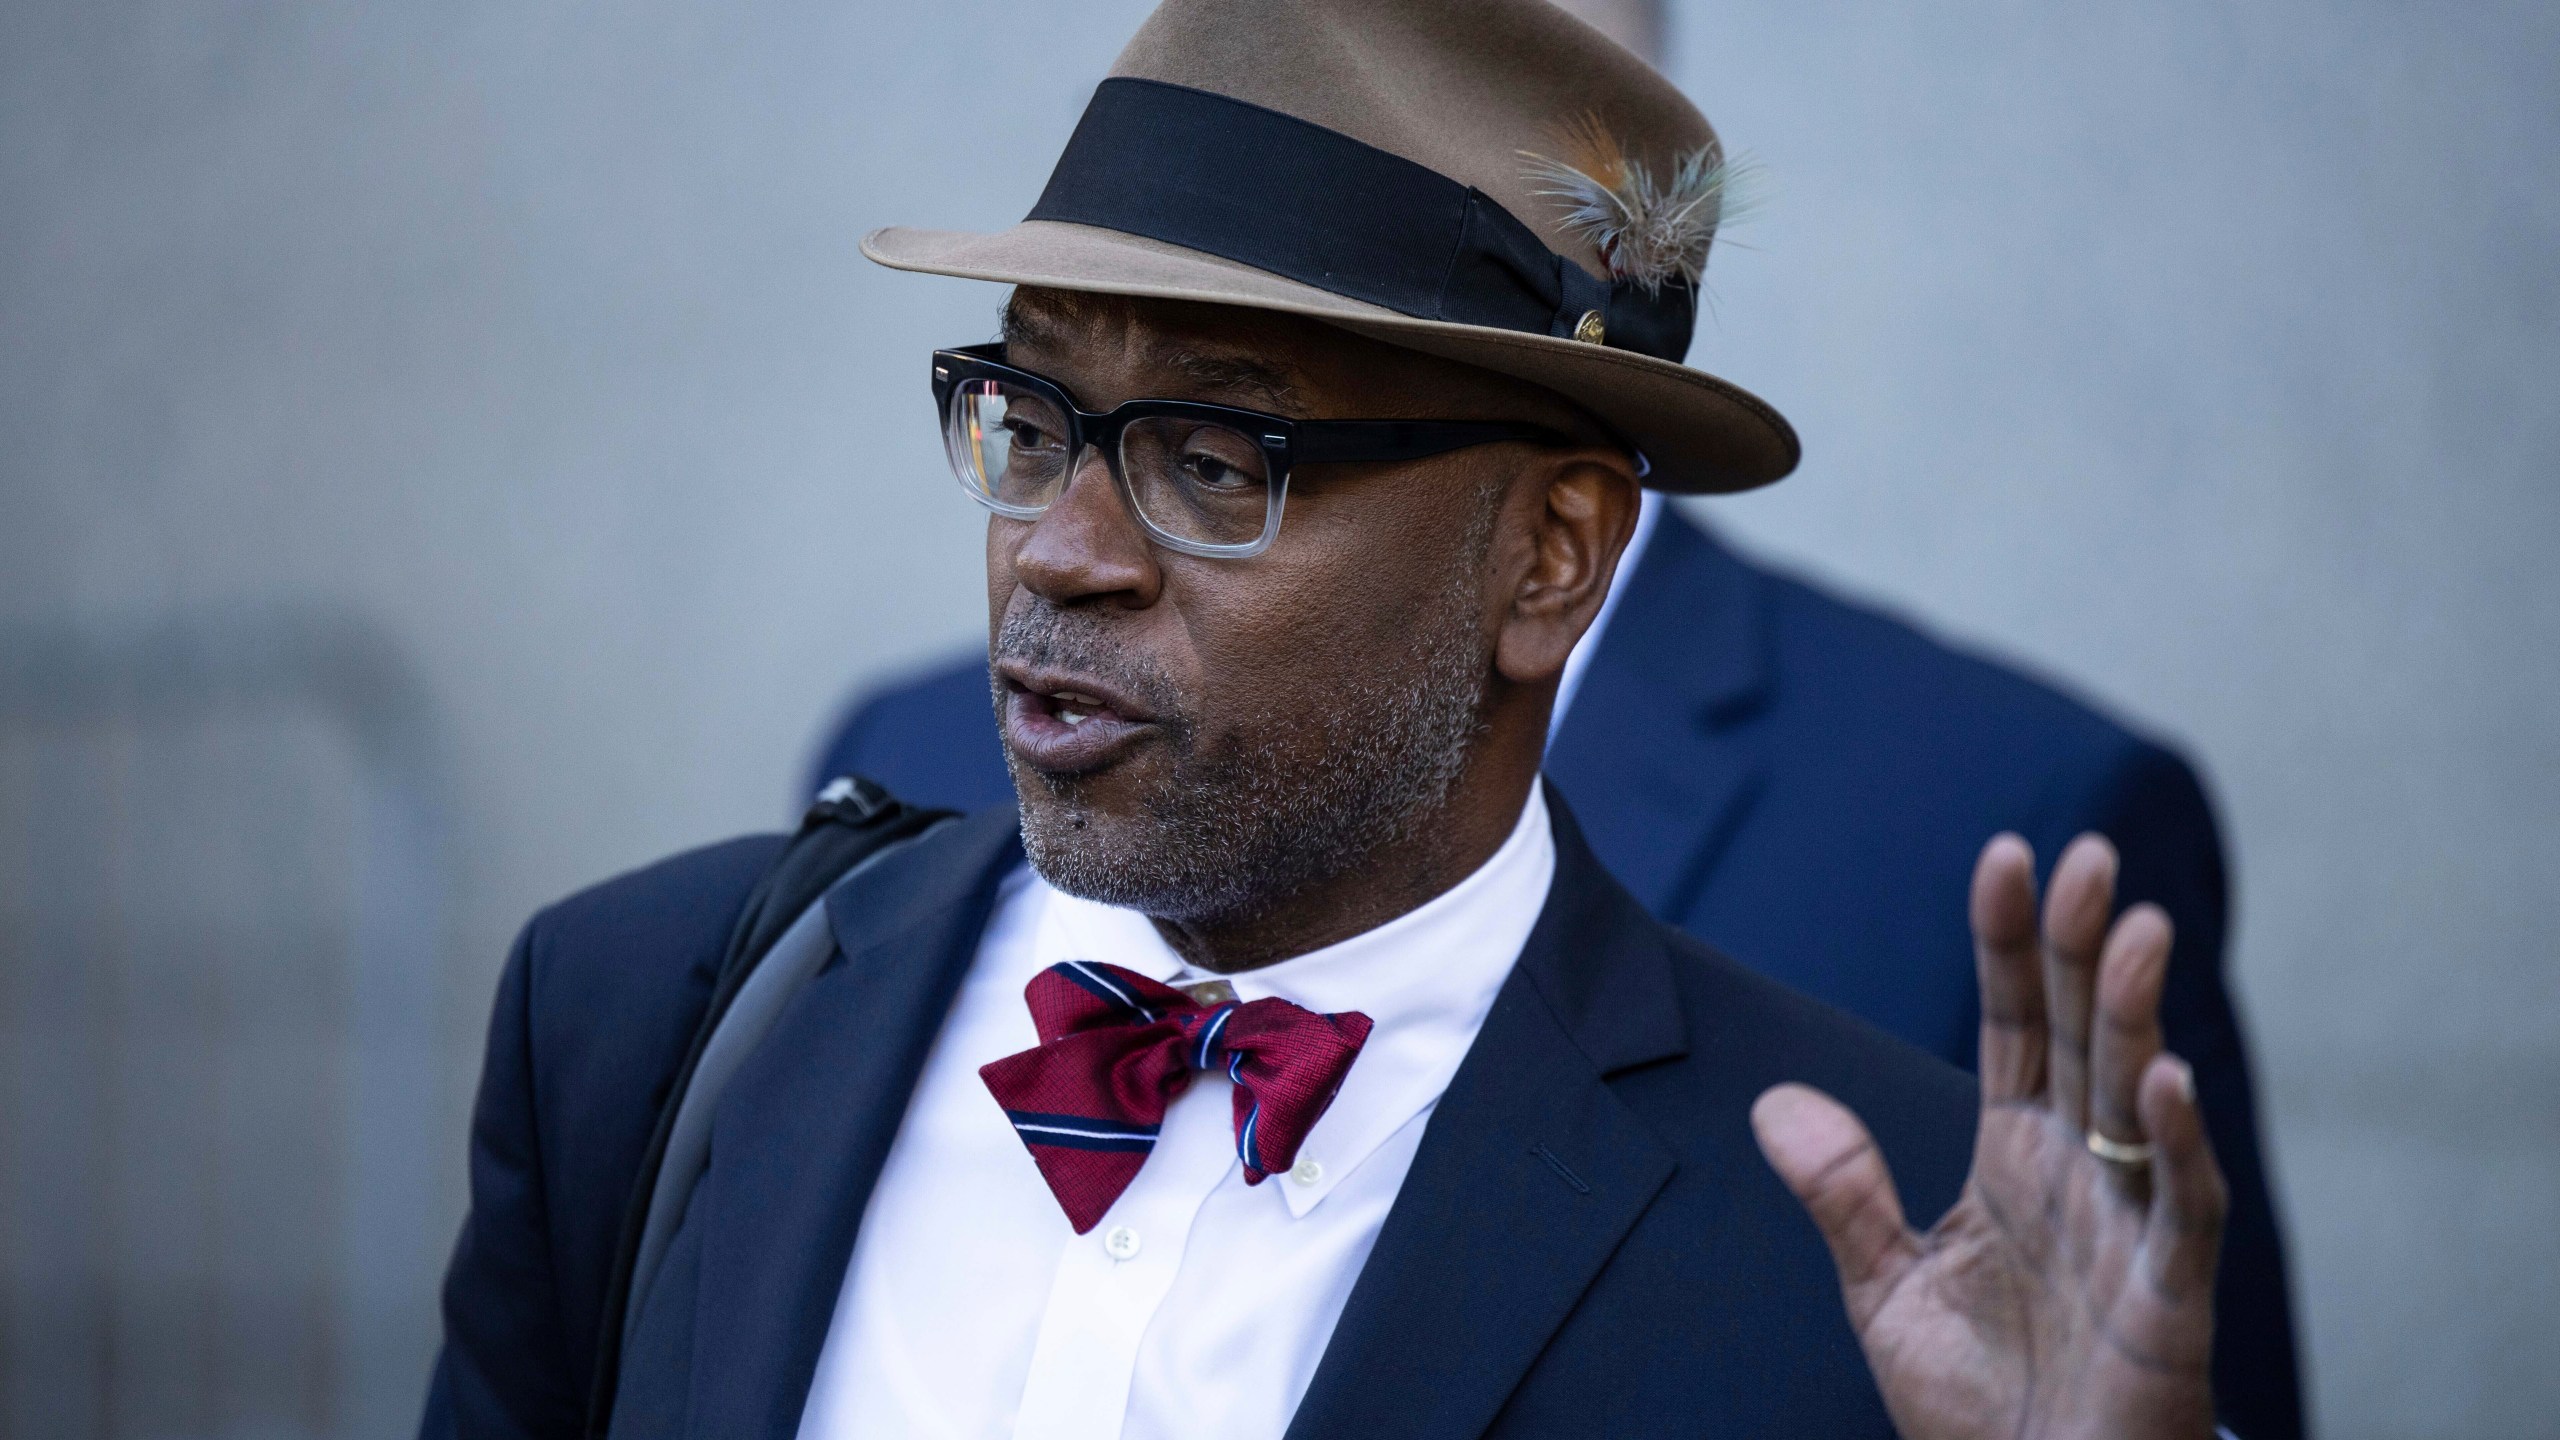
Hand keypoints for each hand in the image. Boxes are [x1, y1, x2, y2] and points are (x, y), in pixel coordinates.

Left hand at [1751, 834, 2226, 1439]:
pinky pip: (2180, 1209)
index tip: (2004, 857)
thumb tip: (1774, 1100)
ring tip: (2138, 930)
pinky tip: (2167, 1080)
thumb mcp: (1884, 1289)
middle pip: (2083, 1038)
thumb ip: (1841, 1193)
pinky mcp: (2168, 1298)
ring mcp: (2130, 1228)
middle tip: (2091, 857)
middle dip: (2088, 948)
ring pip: (2141, 1101)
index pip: (2017, 1027)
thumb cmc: (1978, 1405)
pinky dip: (2179, 1146)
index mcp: (2017, 1158)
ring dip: (2139, 1017)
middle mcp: (2083, 1173)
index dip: (2011, 945)